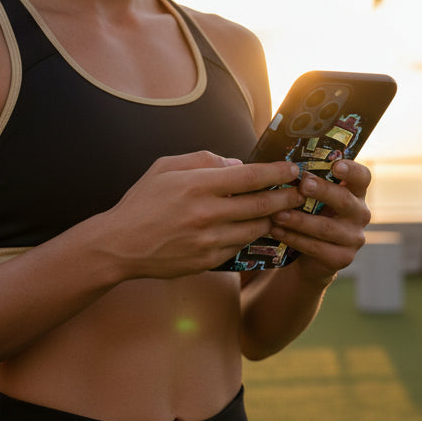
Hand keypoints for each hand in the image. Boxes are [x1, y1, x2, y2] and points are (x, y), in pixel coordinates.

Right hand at [102, 151, 304, 278]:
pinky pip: (240, 246)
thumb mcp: (166, 167)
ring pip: (256, 228)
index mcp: (198, 184)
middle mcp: (207, 213)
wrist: (120, 245)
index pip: (250, 176)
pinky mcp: (208, 260)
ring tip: (284, 210)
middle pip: (262, 204)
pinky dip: (252, 236)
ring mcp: (209, 240)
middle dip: (287, 197)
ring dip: (274, 218)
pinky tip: (258, 228)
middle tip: (301, 192)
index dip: (277, 172)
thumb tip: (238, 165)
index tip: (293, 168)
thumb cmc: (143, 202)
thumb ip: (204, 160)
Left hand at [268, 159, 371, 281]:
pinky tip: (276, 231)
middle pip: (344, 200)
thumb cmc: (310, 215)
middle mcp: (360, 214)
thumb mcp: (313, 197)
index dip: (352, 170)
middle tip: (303, 185)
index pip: (362, 177)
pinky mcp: (343, 258)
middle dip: (322, 191)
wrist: (310, 256)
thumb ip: (308, 181)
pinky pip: (316, 247)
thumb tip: (282, 165)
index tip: (336, 166)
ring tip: (277, 214)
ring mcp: (354, 238)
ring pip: (326, 227)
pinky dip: (294, 239)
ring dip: (299, 220)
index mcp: (355, 192)